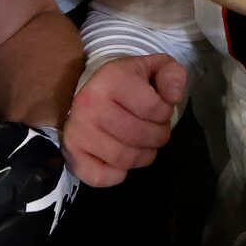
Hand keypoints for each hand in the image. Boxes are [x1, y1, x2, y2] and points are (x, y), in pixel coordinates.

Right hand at [63, 54, 185, 186]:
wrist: (95, 91)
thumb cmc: (130, 82)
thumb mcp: (156, 68)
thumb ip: (173, 75)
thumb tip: (174, 96)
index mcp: (111, 78)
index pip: (154, 108)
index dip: (166, 113)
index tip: (159, 109)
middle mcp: (88, 103)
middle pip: (140, 136)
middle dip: (158, 137)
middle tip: (155, 131)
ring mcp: (77, 130)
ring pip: (124, 159)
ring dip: (143, 156)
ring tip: (142, 143)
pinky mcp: (71, 153)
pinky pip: (100, 177)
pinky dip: (117, 174)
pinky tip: (120, 158)